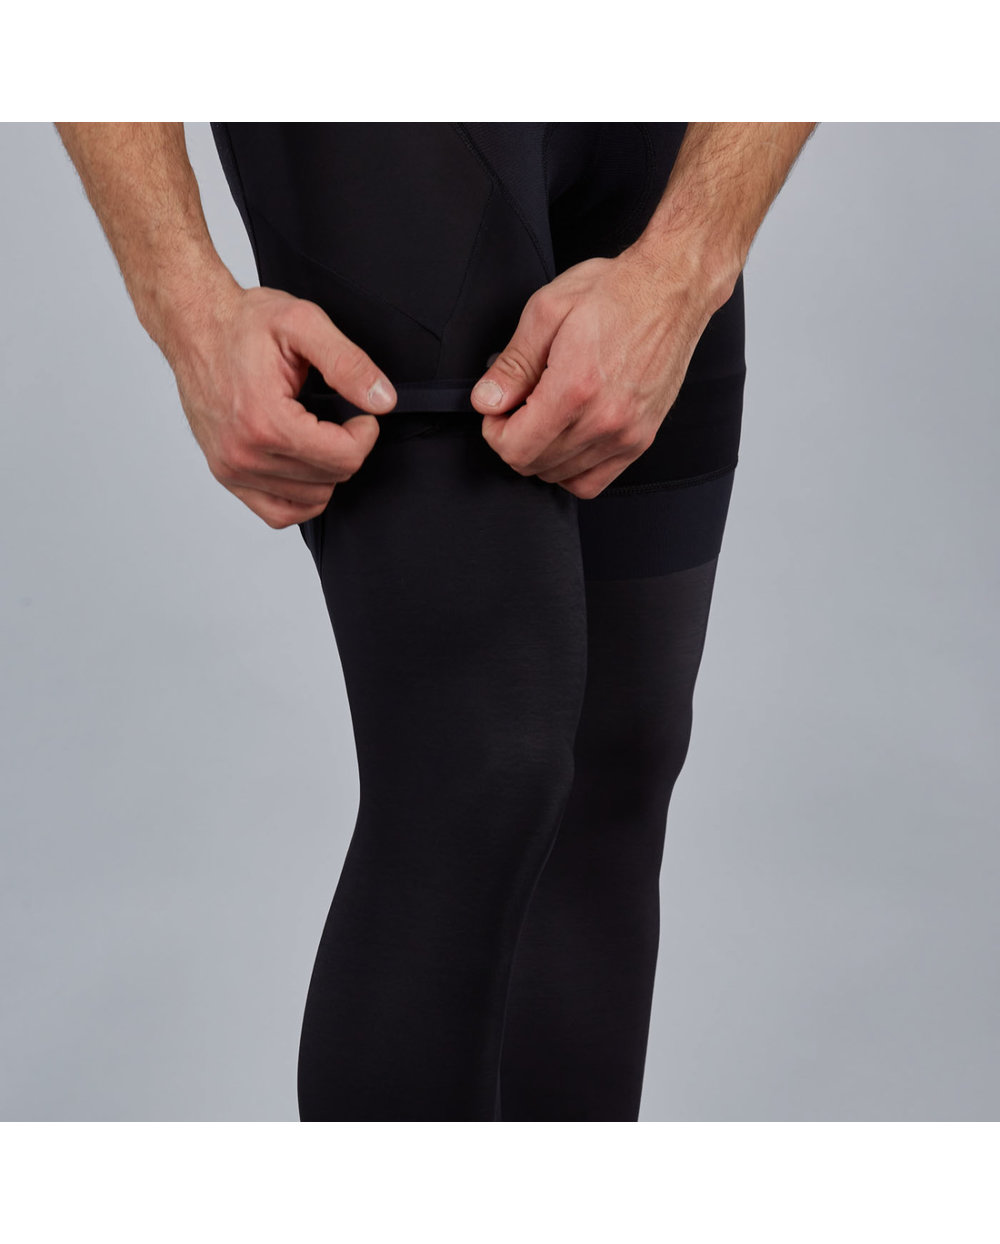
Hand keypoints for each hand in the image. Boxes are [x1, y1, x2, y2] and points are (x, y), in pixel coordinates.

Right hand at [165, 285, 396, 527]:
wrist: (195, 326)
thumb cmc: (243, 323)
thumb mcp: (304, 323)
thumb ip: (348, 363)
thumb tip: (383, 401)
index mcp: (265, 421)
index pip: (343, 458)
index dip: (365, 435)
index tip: (363, 415)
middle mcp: (244, 454)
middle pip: (330, 479)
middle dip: (347, 449)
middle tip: (340, 418)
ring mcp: (232, 469)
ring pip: (310, 500)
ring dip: (326, 472)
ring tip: (317, 434)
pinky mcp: (227, 475)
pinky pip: (278, 513)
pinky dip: (302, 498)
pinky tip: (307, 466)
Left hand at [469, 250, 722, 498]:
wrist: (671, 290)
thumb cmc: (614, 291)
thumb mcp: (547, 312)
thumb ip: (513, 365)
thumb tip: (487, 402)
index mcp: (575, 388)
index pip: (515, 447)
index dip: (494, 432)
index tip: (497, 410)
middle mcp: (603, 420)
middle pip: (533, 465)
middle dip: (514, 440)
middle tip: (518, 408)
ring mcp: (626, 434)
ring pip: (559, 476)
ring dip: (540, 453)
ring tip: (544, 416)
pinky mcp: (641, 439)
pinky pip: (593, 482)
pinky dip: (569, 469)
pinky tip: (566, 439)